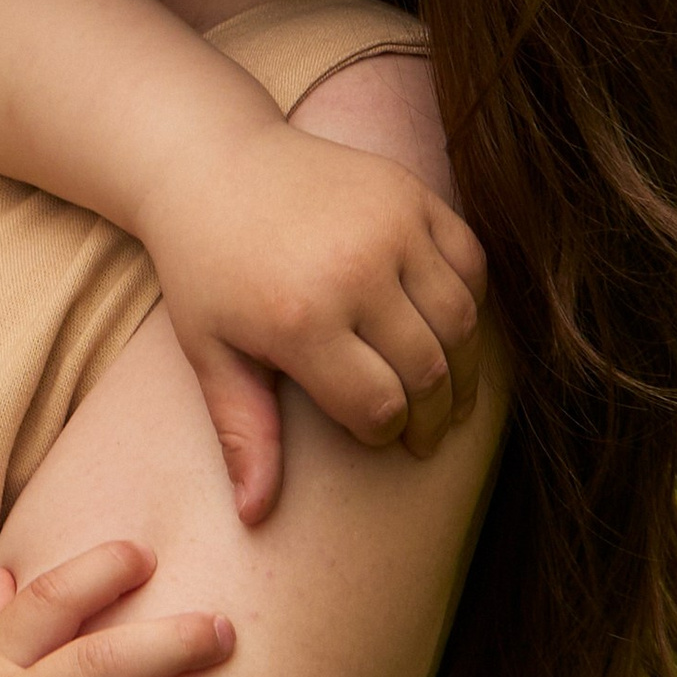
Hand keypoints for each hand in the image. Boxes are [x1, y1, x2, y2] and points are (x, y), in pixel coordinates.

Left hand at [144, 123, 485, 524]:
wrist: (212, 161)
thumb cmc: (205, 265)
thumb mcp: (209, 349)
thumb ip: (243, 429)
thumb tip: (256, 516)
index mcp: (300, 319)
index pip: (378, 405)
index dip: (385, 433)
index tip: (378, 436)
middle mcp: (354, 271)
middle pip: (429, 370)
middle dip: (433, 413)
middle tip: (427, 433)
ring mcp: (391, 227)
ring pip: (461, 322)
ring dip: (462, 366)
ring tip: (448, 391)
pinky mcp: (412, 195)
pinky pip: (470, 262)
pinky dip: (469, 300)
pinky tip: (447, 327)